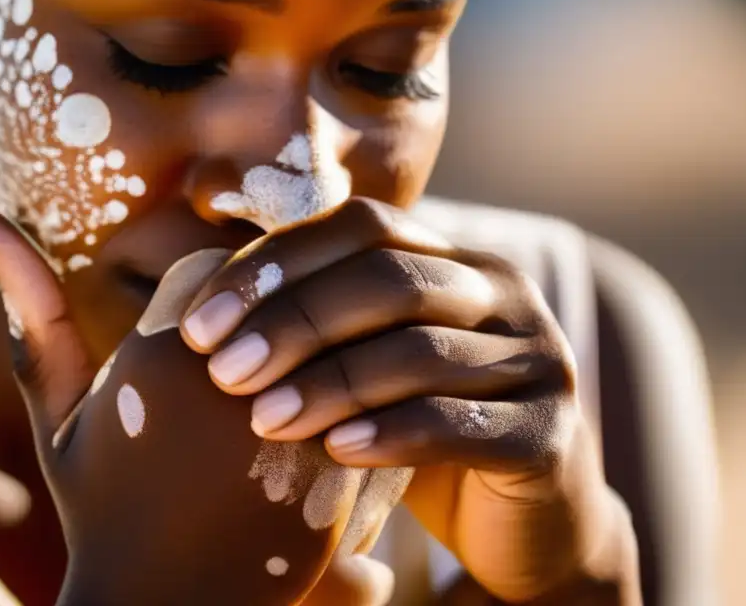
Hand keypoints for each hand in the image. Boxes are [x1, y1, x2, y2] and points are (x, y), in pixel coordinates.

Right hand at [0, 210, 397, 605]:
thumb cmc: (102, 504)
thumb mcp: (57, 410)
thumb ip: (31, 309)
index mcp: (156, 354)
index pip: (213, 266)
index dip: (205, 308)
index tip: (193, 349)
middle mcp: (230, 381)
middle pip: (274, 296)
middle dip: (256, 327)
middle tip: (232, 380)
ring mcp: (291, 427)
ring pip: (323, 334)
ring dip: (303, 357)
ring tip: (267, 411)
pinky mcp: (339, 472)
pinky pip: (363, 390)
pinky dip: (341, 403)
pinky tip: (302, 442)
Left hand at [179, 198, 636, 601]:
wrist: (524, 520)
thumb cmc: (417, 432)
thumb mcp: (363, 365)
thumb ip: (312, 326)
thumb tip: (195, 303)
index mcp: (451, 257)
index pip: (359, 226)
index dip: (275, 264)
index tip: (199, 324)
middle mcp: (500, 290)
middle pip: (388, 279)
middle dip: (294, 321)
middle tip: (224, 370)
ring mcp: (536, 357)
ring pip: (420, 350)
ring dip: (330, 382)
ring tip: (264, 419)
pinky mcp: (550, 432)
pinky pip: (459, 422)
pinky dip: (389, 434)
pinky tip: (335, 452)